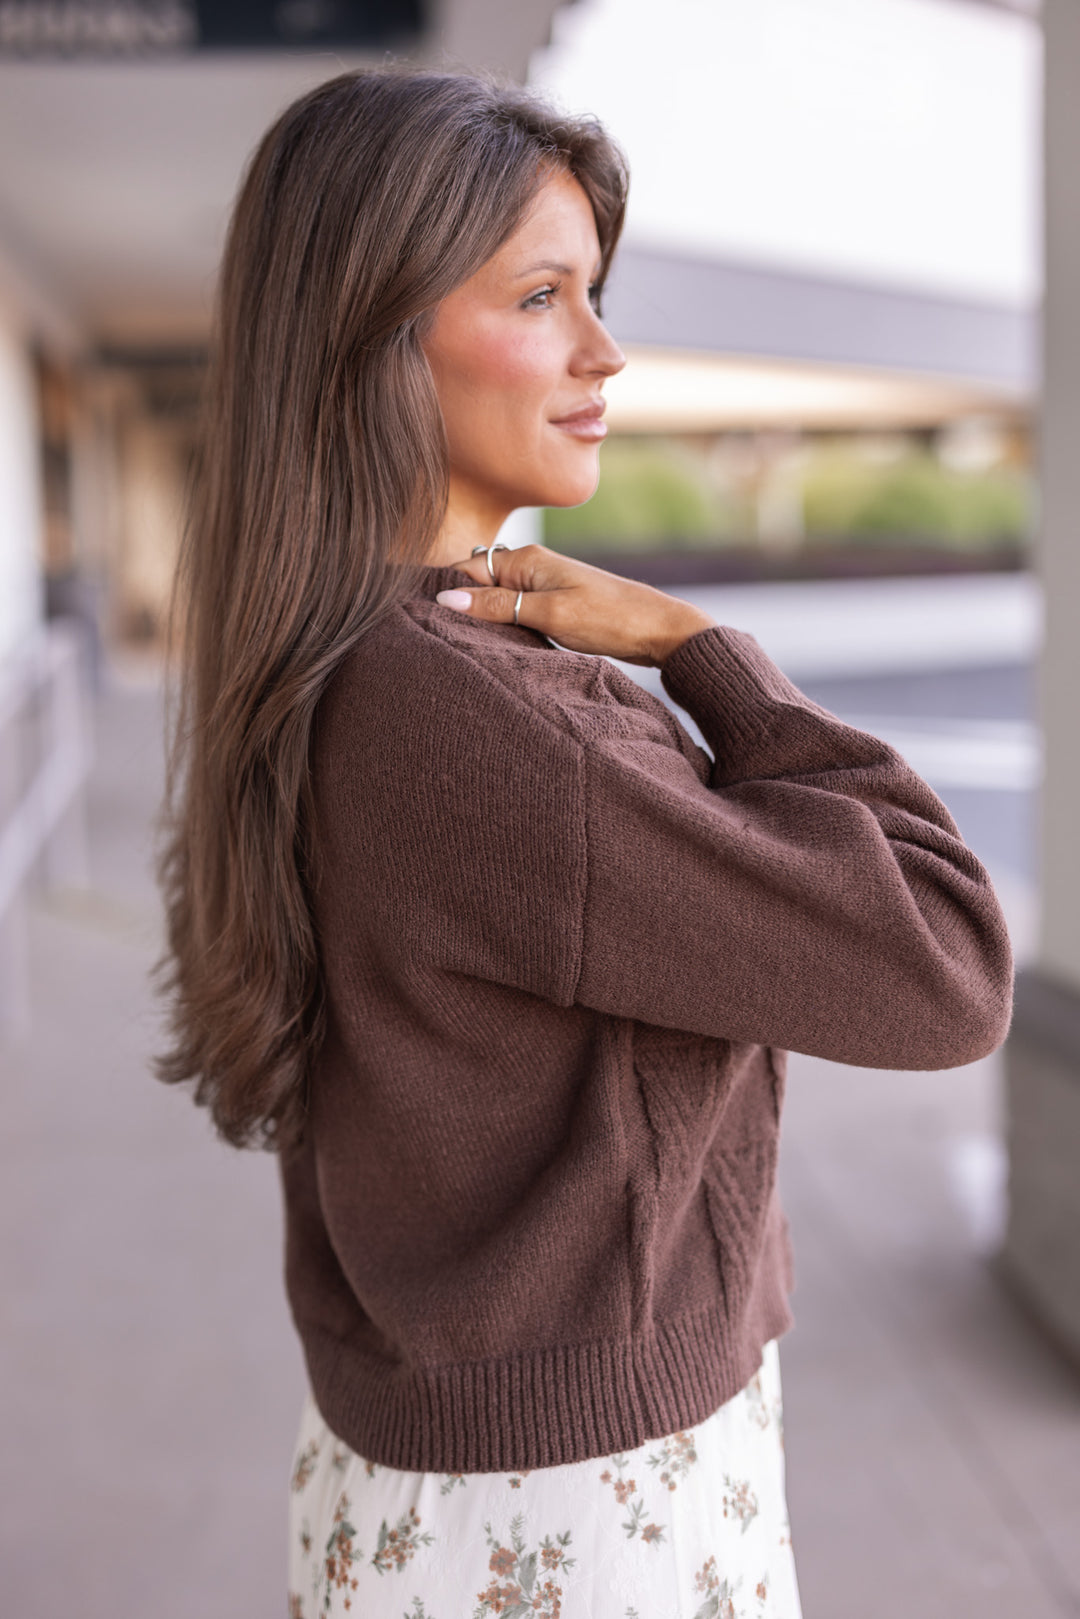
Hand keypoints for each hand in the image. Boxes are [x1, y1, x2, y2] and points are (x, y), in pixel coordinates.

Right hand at [434, 544, 717, 667]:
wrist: (661, 631)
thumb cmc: (611, 619)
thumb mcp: (550, 614)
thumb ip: (499, 606)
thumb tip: (447, 599)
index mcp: (527, 559)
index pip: (464, 568)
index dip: (438, 589)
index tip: (409, 612)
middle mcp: (531, 567)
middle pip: (475, 582)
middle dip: (453, 604)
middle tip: (421, 632)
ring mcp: (542, 587)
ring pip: (494, 600)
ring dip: (476, 618)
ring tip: (446, 641)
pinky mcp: (554, 606)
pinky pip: (512, 612)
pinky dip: (498, 625)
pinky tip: (487, 644)